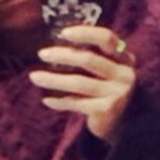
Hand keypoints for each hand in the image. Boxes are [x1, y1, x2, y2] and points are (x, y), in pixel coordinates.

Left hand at [28, 25, 136, 142]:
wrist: (125, 126)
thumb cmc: (109, 92)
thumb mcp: (108, 70)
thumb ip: (94, 55)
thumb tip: (58, 42)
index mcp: (124, 58)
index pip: (106, 38)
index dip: (85, 33)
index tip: (63, 33)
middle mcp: (124, 74)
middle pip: (88, 59)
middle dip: (62, 55)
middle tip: (42, 53)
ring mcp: (117, 93)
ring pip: (79, 82)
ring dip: (54, 79)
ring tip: (34, 77)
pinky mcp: (107, 110)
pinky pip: (77, 103)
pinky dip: (60, 102)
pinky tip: (47, 100)